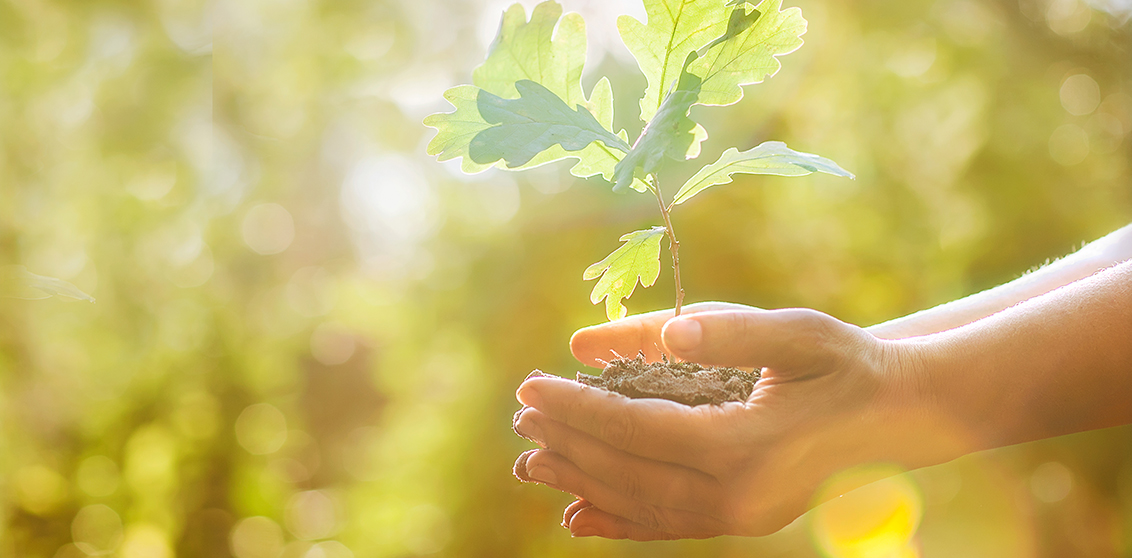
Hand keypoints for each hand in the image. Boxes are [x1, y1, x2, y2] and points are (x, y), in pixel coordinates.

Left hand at [512, 303, 954, 539]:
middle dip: (569, 443)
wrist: (898, 415)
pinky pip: (665, 526)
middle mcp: (737, 496)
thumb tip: (657, 332)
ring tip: (532, 460)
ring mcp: (739, 517)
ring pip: (639, 505)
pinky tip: (579, 515)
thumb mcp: (794, 334)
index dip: (578, 410)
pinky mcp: (741, 521)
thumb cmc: (846, 363)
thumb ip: (723, 332)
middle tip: (522, 416)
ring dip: (581, 481)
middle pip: (628, 472)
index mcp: (746, 446)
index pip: (638, 430)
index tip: (529, 388)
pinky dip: (617, 520)